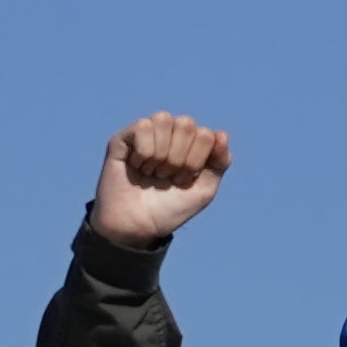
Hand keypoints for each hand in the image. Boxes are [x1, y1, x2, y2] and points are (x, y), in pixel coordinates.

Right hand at [89, 112, 232, 246]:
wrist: (137, 227)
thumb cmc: (169, 210)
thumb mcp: (203, 191)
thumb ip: (220, 163)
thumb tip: (222, 133)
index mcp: (190, 142)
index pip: (205, 134)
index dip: (195, 162)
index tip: (182, 181)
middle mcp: (169, 132)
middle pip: (186, 124)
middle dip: (179, 158)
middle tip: (165, 177)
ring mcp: (147, 133)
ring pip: (163, 119)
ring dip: (160, 154)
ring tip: (151, 172)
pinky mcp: (124, 137)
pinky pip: (143, 126)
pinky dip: (143, 151)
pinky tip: (136, 166)